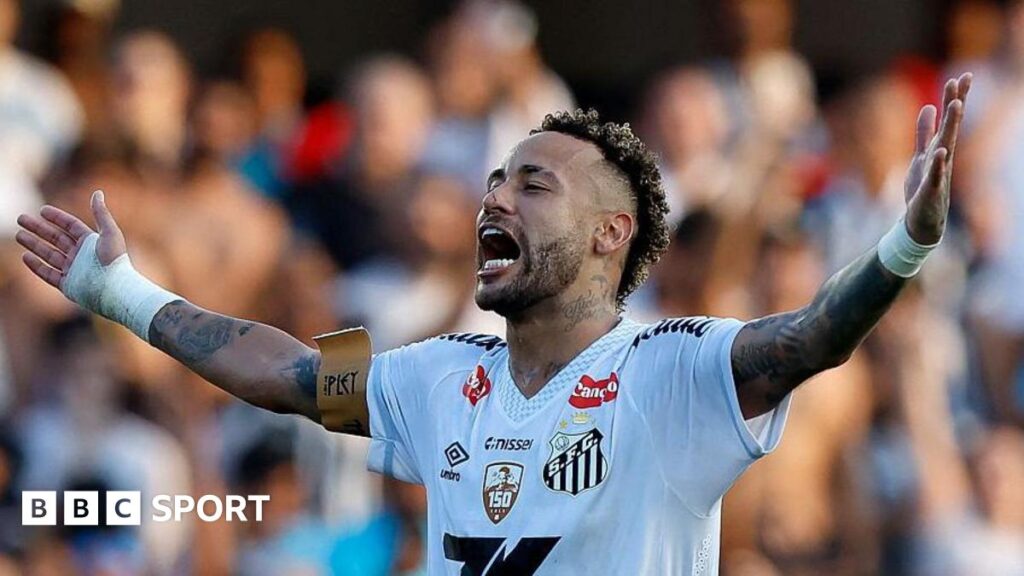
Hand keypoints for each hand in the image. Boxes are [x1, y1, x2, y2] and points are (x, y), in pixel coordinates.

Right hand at [15, 190, 126, 291]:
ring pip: (49, 255)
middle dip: (38, 229)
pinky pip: (49, 274)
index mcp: (91, 242)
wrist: (116, 289)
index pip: (71, 226)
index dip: (57, 218)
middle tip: (21, 219)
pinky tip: (26, 256)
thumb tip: (97, 192)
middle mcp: (81, 255)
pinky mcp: (68, 285)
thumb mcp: (109, 232)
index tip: (42, 210)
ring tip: (19, 235)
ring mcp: (74, 270)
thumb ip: (101, 213)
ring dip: (34, 245)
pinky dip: (37, 265)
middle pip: (56, 239)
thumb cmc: (115, 260)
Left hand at [903, 73, 970, 244]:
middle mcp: (942, 158)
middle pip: (951, 127)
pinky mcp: (931, 191)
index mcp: (939, 149)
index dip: (953, 98)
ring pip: (946, 146)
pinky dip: (938, 164)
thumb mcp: (920, 156)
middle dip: (955, 102)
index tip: (959, 77)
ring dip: (950, 126)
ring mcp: (939, 174)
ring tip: (954, 104)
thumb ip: (924, 133)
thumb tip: (927, 107)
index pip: (948, 121)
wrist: (921, 222)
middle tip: (961, 79)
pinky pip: (936, 176)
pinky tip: (941, 152)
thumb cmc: (922, 188)